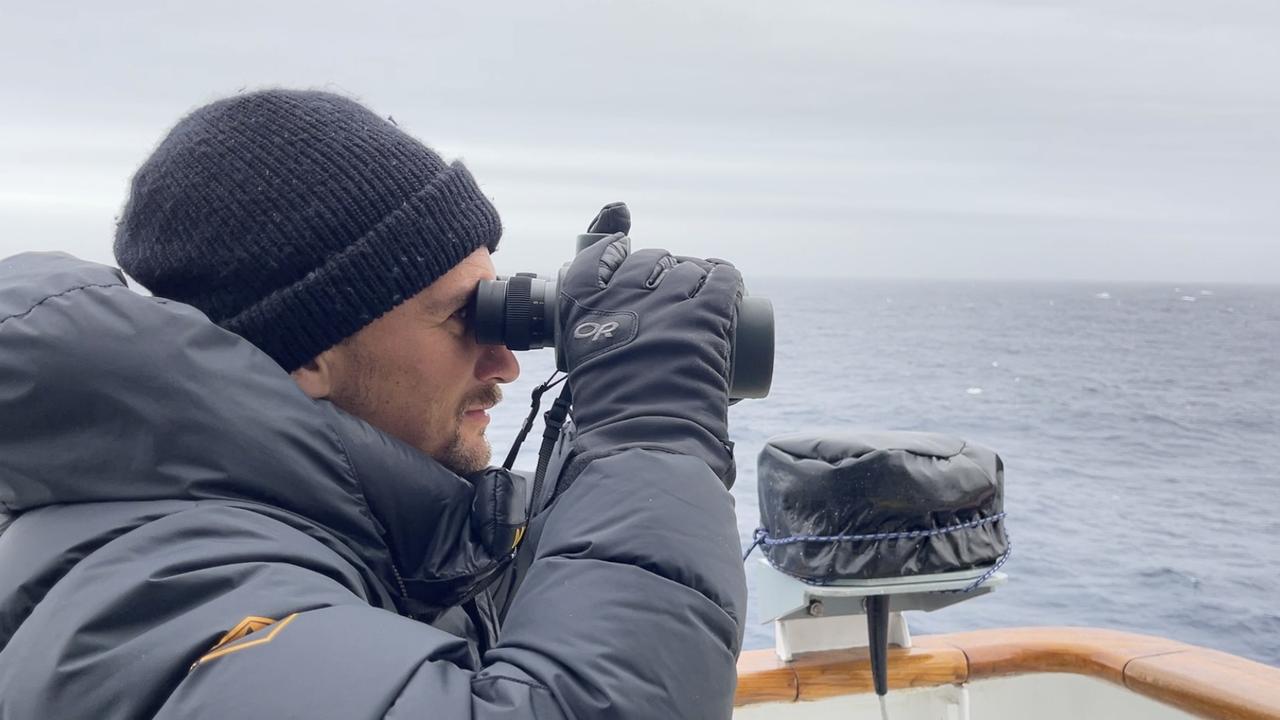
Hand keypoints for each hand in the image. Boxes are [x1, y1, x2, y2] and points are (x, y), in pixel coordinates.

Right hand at [556, 204, 741, 487]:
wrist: (644, 437)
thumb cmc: (612, 416)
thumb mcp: (585, 372)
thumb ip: (595, 355)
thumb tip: (618, 352)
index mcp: (584, 307)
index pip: (595, 259)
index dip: (611, 252)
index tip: (621, 253)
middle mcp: (624, 293)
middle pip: (646, 260)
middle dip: (658, 265)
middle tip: (667, 284)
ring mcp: (667, 300)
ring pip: (686, 268)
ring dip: (694, 271)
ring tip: (701, 286)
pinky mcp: (706, 312)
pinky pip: (723, 278)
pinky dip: (726, 275)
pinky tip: (727, 279)